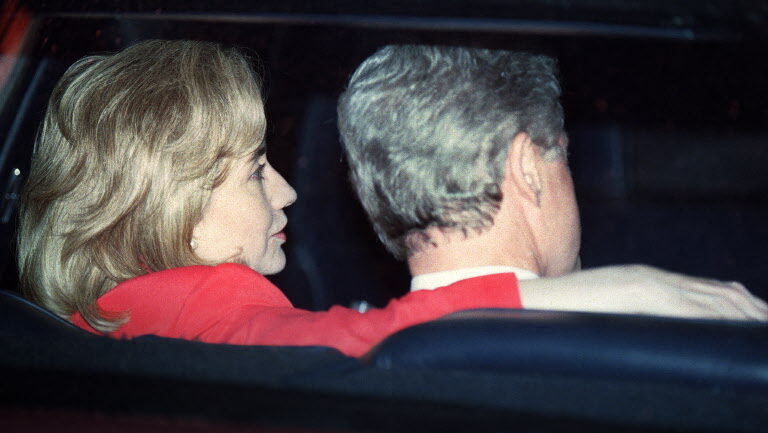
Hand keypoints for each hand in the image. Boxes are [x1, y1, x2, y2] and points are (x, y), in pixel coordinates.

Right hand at [517, 264, 767, 320]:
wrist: (535, 298)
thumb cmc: (567, 308)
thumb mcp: (609, 307)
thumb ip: (636, 310)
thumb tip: (653, 329)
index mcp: (648, 279)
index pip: (708, 290)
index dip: (740, 305)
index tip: (758, 320)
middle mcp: (654, 277)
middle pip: (721, 293)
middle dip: (752, 312)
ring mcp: (648, 284)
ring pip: (713, 300)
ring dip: (743, 317)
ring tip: (761, 331)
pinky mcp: (639, 295)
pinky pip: (688, 309)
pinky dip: (717, 320)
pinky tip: (732, 333)